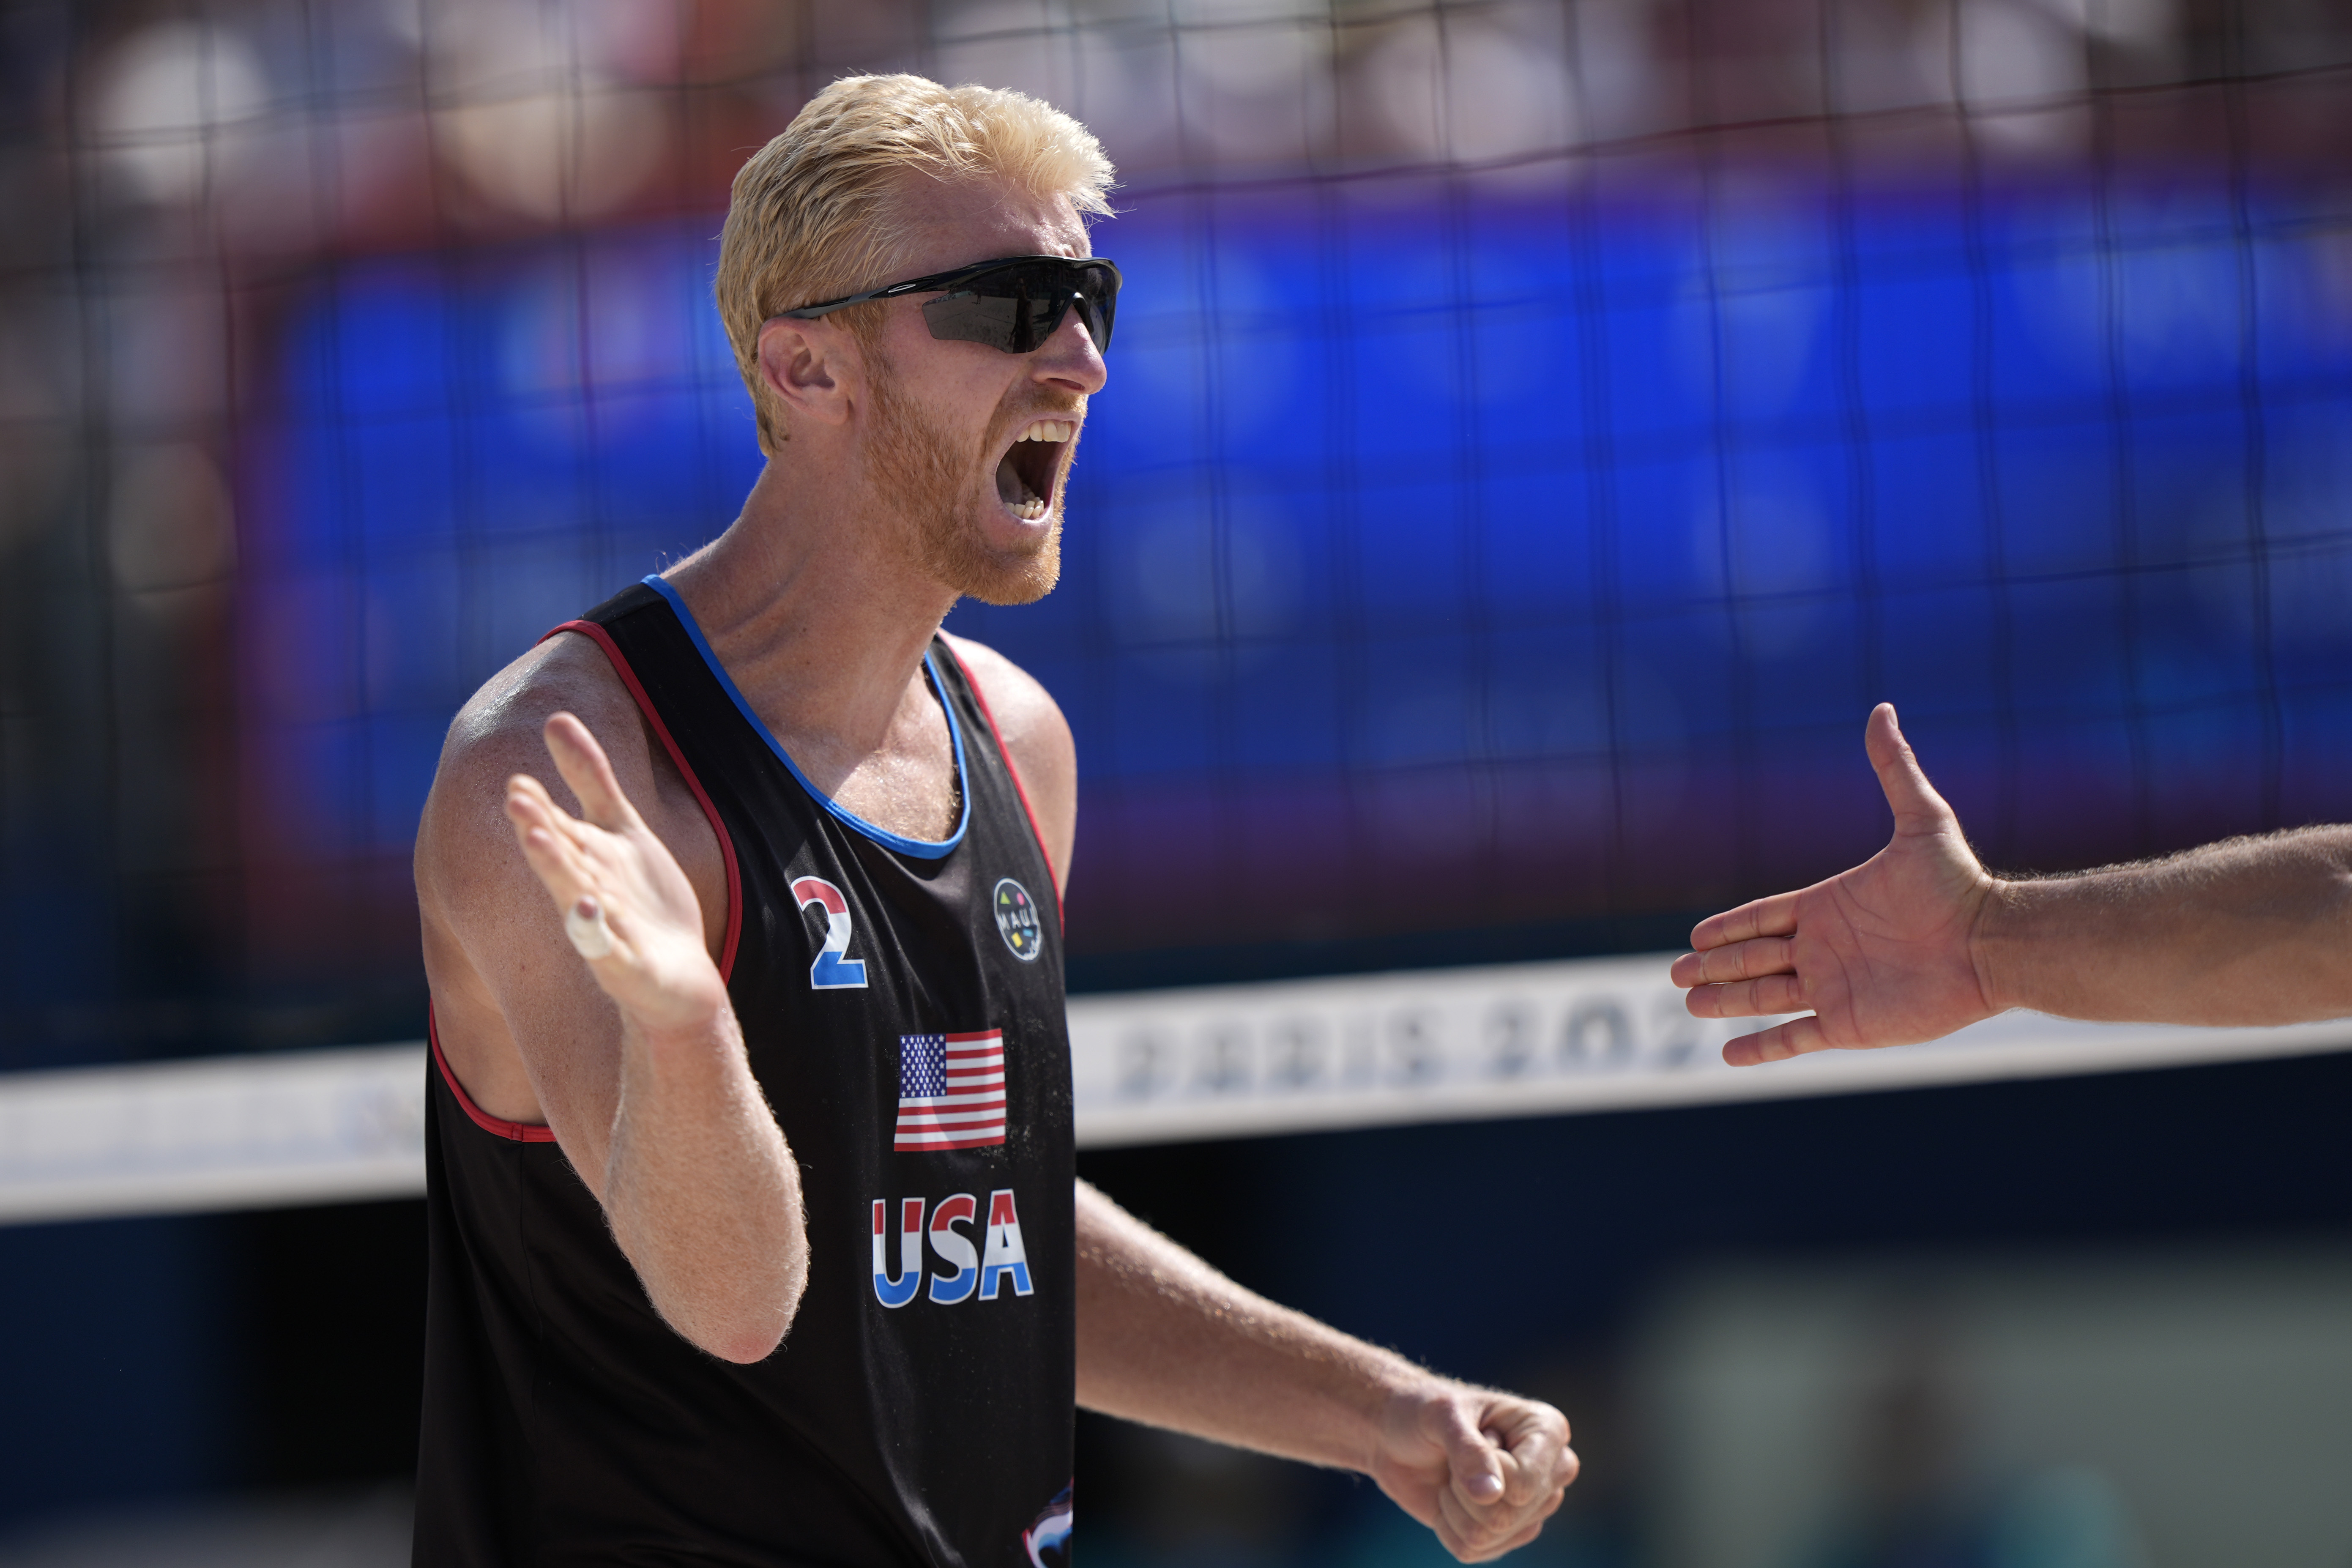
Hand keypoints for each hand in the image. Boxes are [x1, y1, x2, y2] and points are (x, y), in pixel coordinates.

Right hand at [504, 713, 727, 1036]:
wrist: (677, 978)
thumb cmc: (642, 902)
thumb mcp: (620, 831)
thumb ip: (590, 779)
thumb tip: (555, 718)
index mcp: (585, 860)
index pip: (557, 828)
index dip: (538, 807)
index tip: (518, 781)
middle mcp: (586, 893)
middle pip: (562, 858)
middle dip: (540, 830)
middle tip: (517, 800)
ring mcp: (604, 932)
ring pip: (576, 899)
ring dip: (557, 873)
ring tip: (538, 844)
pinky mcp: (627, 967)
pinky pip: (609, 950)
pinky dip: (595, 932)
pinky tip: (589, 912)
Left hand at [1367, 1381, 1576, 1562]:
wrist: (1394, 1433)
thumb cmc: (1423, 1410)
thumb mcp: (1441, 1414)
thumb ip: (1467, 1449)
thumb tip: (1491, 1495)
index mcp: (1547, 1431)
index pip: (1526, 1483)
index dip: (1485, 1471)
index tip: (1471, 1437)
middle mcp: (1549, 1471)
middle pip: (1511, 1515)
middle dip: (1466, 1492)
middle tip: (1455, 1461)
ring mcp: (1530, 1506)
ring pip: (1492, 1536)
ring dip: (1455, 1509)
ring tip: (1453, 1477)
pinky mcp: (1505, 1533)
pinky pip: (1474, 1551)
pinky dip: (1447, 1528)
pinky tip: (1448, 1499)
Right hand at [1671, 703, 1999, 1064]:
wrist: (1993, 944)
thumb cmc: (1957, 884)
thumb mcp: (1921, 820)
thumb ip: (1893, 770)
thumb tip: (1882, 710)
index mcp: (1829, 907)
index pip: (1765, 917)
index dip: (1731, 927)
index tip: (1697, 936)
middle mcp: (1826, 949)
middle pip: (1755, 958)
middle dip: (1715, 967)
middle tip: (1678, 972)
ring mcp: (1836, 989)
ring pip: (1765, 997)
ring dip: (1727, 1002)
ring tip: (1689, 1002)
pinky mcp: (1850, 1025)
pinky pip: (1794, 1039)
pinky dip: (1761, 1049)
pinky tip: (1730, 1055)